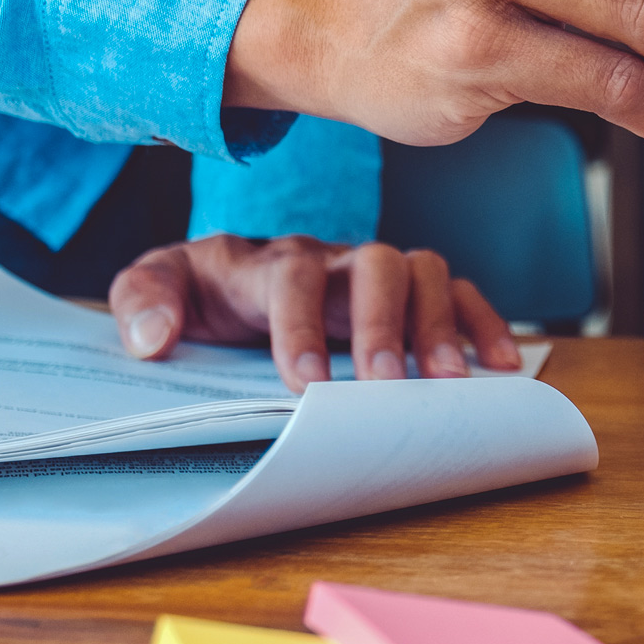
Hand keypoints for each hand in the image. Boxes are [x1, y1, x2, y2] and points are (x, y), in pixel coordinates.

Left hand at [109, 234, 519, 392]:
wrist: (221, 283)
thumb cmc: (196, 294)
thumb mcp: (152, 288)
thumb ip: (142, 301)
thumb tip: (155, 339)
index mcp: (268, 258)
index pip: (293, 278)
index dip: (301, 327)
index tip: (303, 384)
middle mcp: (333, 257)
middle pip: (376, 264)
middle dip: (382, 325)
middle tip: (384, 386)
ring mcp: (376, 272)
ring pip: (423, 271)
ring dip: (439, 325)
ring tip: (446, 382)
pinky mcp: (410, 292)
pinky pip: (458, 292)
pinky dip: (483, 323)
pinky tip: (501, 364)